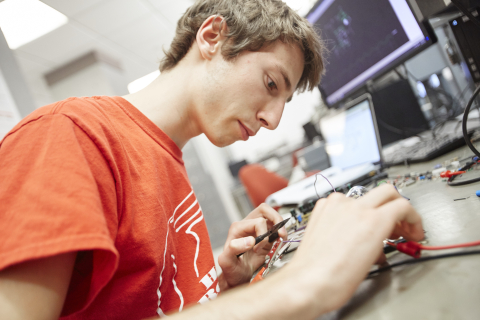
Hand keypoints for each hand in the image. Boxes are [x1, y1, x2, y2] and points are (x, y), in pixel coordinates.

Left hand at [217, 203, 287, 290]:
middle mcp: (247, 226)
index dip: (261, 234)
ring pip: (271, 216)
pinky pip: (275, 227)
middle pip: (264, 210)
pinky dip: (281, 231)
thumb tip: (249, 240)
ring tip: (282, 235)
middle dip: (275, 219)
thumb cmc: (231, 270)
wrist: (237, 278)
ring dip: (280, 224)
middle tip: (280, 232)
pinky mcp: (265, 237)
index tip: (258, 248)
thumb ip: (233, 249)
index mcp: (237, 229)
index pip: (256, 222)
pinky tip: (281, 238)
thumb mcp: (226, 262)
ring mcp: (257, 230)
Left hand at [287, 184, 422, 312]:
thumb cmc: (336, 278)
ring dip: (373, 209)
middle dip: (397, 207)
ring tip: (375, 230)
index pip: (403, 206)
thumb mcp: (373, 259)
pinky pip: (342, 202)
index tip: (413, 229)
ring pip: (363, 196)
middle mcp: (354, 207)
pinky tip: (353, 229)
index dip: (414, 219)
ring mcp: (336, 206)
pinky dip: (351, 212)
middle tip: (399, 225)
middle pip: (386, 192)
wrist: (309, 281)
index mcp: (372, 220)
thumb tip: (387, 235)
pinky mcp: (322, 208)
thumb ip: (384, 239)